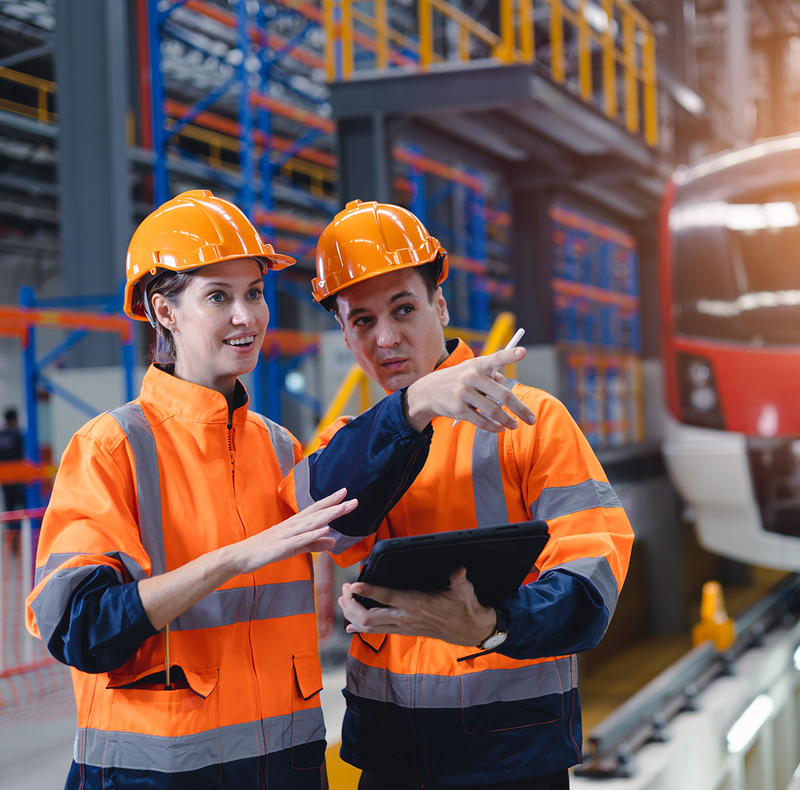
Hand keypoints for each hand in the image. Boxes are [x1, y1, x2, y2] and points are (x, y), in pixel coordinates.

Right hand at [232, 488, 355, 574]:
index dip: (330, 501)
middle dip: (334, 505)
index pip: (315, 510)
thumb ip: (313, 544)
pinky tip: (325, 529)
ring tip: (341, 508)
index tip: (345, 493)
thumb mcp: (293, 547)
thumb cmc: (264, 550)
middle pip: (316, 513)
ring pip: (310, 523)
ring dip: (327, 515)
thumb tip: (332, 541)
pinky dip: (313, 534)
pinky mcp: (281, 547)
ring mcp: (285, 535)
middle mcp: (291, 526)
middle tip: (351, 498)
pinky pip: (299, 540)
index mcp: (294, 525)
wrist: (239, 557)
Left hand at [338, 567, 496, 645]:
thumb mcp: (464, 591)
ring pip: (368, 627)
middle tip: (344, 589)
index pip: (387, 598)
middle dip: (352, 605)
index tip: (353, 585)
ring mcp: (402, 627)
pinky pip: (376, 632)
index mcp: (417, 604)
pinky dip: (360, 628)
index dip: (368, 592)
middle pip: (369, 617)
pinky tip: (349, 626)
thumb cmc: (464, 607)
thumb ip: (458, 579)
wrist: (469, 630)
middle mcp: (405, 618)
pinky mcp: (403, 631)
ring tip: (342, 601)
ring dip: (352, 615)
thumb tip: (459, 569)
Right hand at [404, 347, 534, 432]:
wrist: (428, 391)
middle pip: (502, 394)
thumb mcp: (472, 370)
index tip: (522, 352)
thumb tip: (508, 395)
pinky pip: (481, 421)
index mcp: (478, 364)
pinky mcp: (457, 409)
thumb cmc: (459, 380)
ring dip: (507, 421)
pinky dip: (492, 427)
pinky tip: (499, 429)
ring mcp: (463, 393)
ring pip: (493, 411)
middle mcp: (471, 377)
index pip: (496, 358)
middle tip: (531, 418)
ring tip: (514, 425)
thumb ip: (491, 377)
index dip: (510, 355)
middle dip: (520, 409)